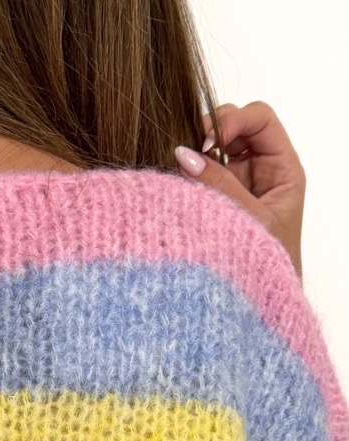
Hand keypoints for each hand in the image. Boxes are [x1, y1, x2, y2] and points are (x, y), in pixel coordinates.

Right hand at [175, 101, 304, 279]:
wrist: (263, 300)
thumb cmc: (269, 265)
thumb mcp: (247, 221)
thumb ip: (218, 185)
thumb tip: (184, 155)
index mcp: (283, 169)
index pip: (261, 119)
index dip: (234, 120)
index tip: (209, 141)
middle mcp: (261, 170)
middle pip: (236, 125)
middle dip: (211, 131)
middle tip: (191, 151)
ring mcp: (237, 183)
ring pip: (215, 147)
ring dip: (197, 153)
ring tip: (181, 170)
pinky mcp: (216, 198)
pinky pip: (201, 174)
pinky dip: (188, 173)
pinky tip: (178, 183)